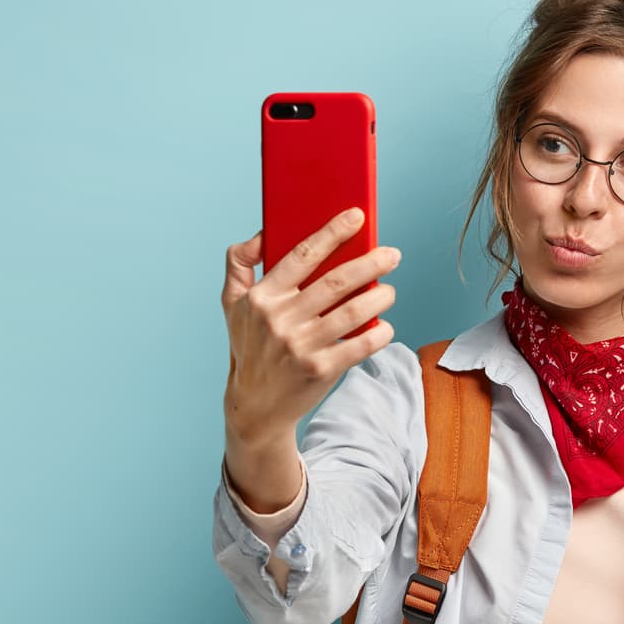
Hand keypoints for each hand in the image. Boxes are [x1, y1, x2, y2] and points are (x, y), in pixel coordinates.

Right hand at [221, 206, 401, 441]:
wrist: (255, 406)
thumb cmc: (249, 347)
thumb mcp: (232, 305)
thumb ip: (239, 264)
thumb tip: (261, 232)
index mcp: (262, 297)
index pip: (302, 255)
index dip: (332, 232)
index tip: (357, 217)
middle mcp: (280, 320)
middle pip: (336, 281)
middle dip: (371, 263)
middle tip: (392, 254)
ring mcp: (301, 346)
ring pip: (352, 312)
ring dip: (379, 297)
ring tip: (389, 291)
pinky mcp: (320, 370)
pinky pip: (359, 346)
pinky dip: (378, 334)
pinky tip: (385, 326)